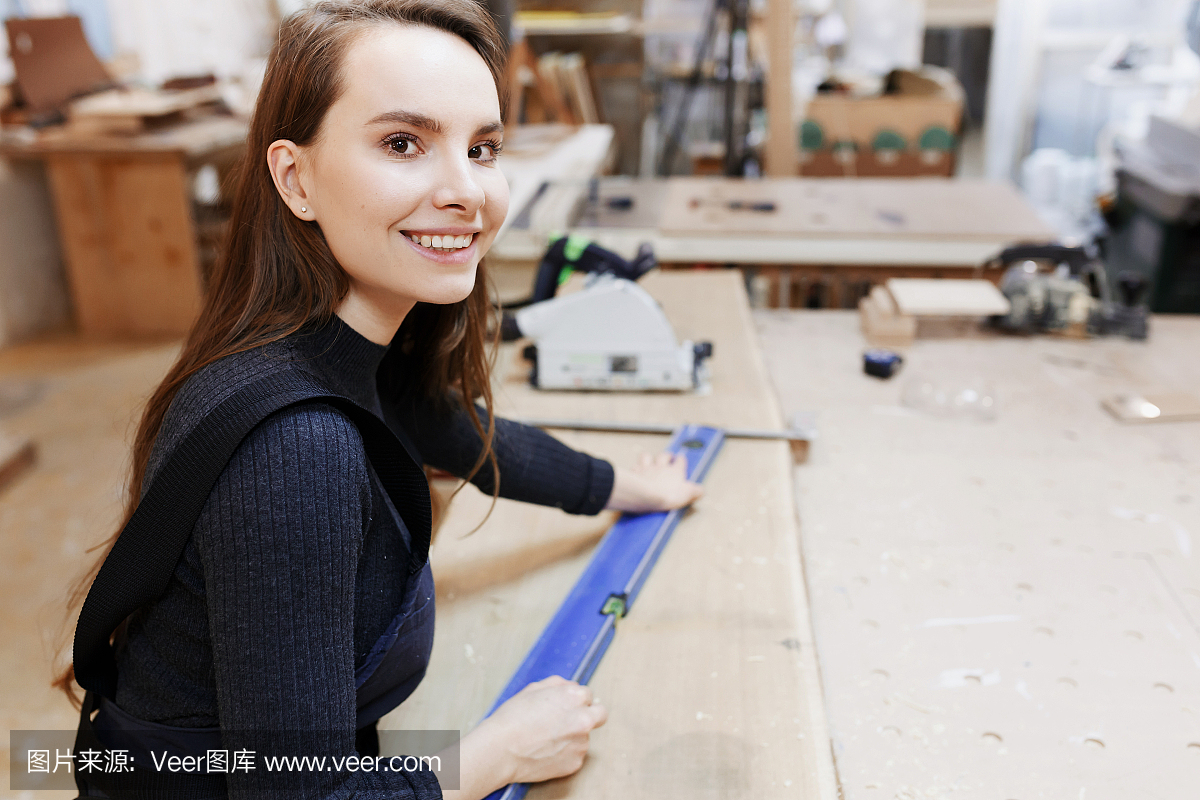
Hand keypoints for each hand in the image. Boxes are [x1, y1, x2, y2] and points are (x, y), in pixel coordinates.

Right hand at [482, 676, 606, 784]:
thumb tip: (571, 687)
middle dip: (590, 715)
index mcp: (575, 697)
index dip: (575, 701)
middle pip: (600, 715)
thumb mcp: (534, 689)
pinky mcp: (575, 763)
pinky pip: (575, 755)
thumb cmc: (512, 719)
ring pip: (584, 737)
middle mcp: (583, 720)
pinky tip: (546, 752)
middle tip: (572, 721)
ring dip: (572, 737)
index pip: (588, 695)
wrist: (500, 750)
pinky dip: (565, 754)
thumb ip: (559, 684)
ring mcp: (581, 744)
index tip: (566, 707)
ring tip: (546, 739)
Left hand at [604, 451, 703, 513]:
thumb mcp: (688, 495)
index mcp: (676, 471)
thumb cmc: (667, 495)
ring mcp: (647, 468)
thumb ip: (696, 491)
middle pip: (664, 456)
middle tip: (667, 457)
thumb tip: (701, 491)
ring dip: (648, 457)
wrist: (648, 496)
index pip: (680, 461)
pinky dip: (635, 468)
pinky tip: (635, 470)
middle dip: (666, 455)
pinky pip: (635, 466)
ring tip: (649, 459)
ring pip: (647, 457)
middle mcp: (661, 467)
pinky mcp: (636, 473)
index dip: (681, 460)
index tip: (681, 459)